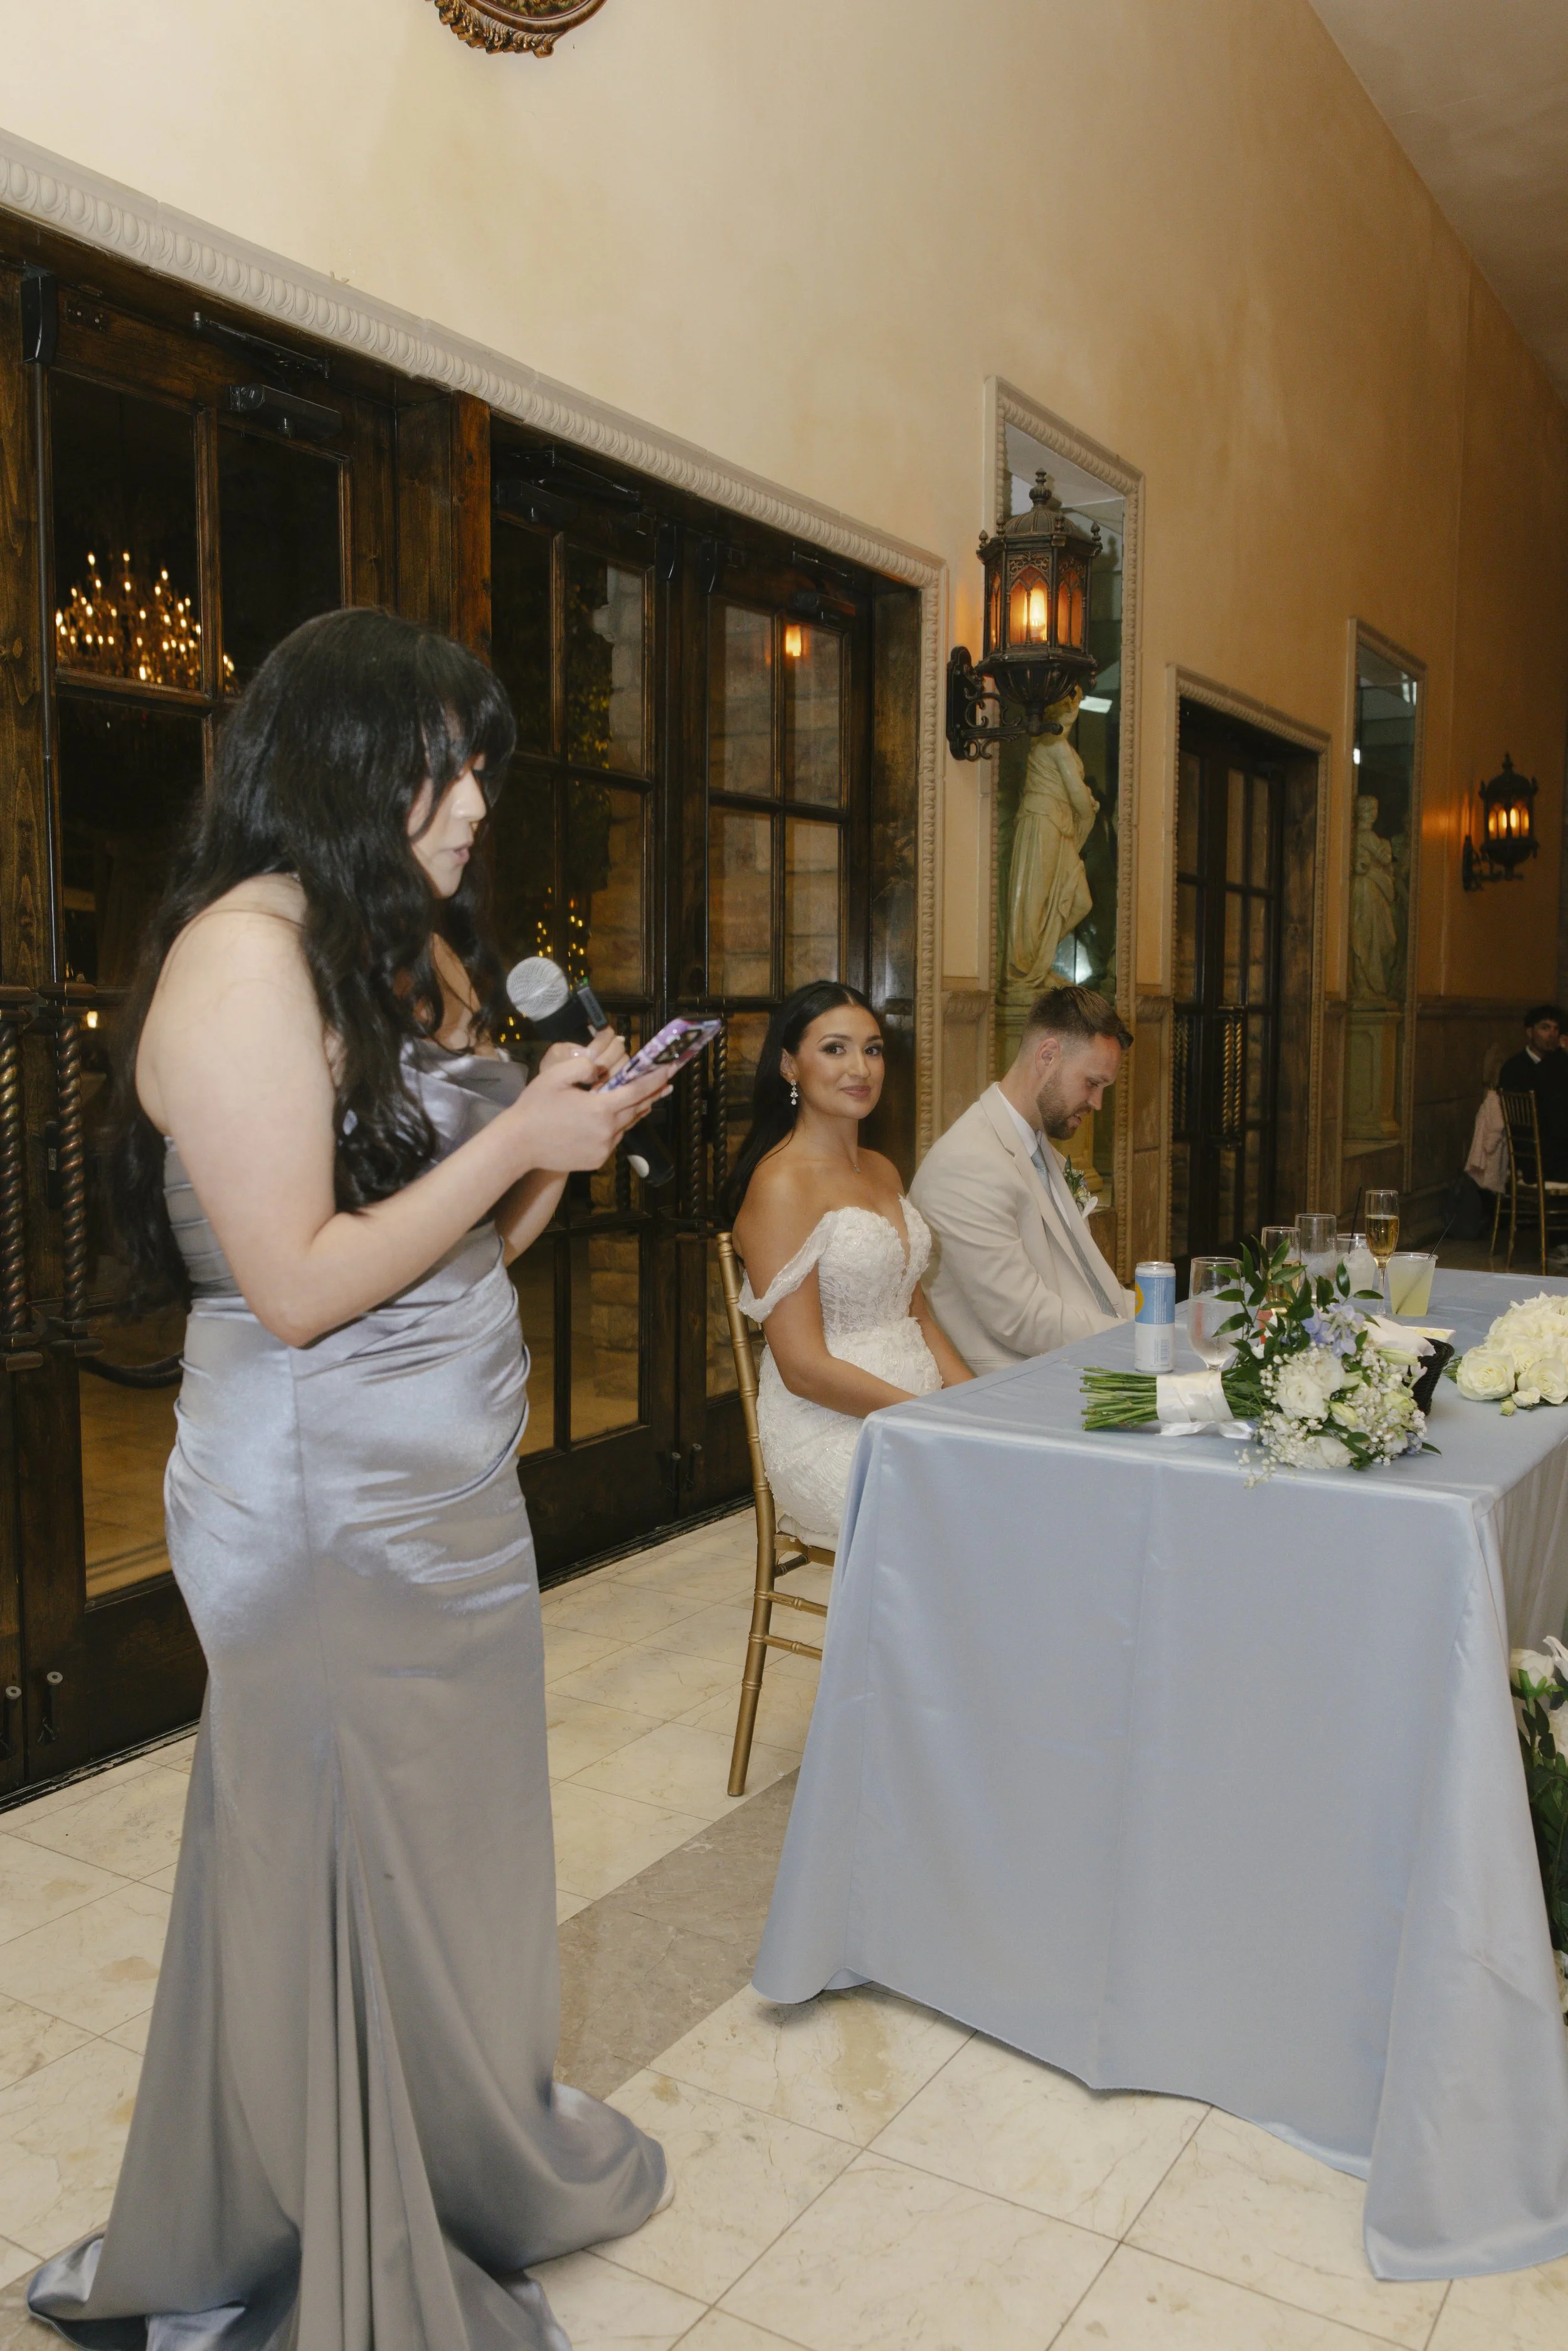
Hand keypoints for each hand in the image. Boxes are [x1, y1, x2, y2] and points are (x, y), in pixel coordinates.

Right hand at [508, 1031, 667, 1172]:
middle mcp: (607, 1131)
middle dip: (653, 1093)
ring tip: (647, 1098)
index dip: (656, 1078)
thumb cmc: (535, 1107)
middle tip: (666, 1081)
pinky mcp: (597, 1160)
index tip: (671, 1068)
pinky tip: (615, 1119)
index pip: (637, 1090)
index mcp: (600, 1108)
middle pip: (637, 1108)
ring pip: (626, 1125)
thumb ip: (583, 1066)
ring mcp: (603, 1149)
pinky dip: (617, 1127)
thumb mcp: (555, 1076)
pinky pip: (613, 1140)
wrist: (518, 1145)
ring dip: (635, 1110)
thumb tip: (601, 1068)